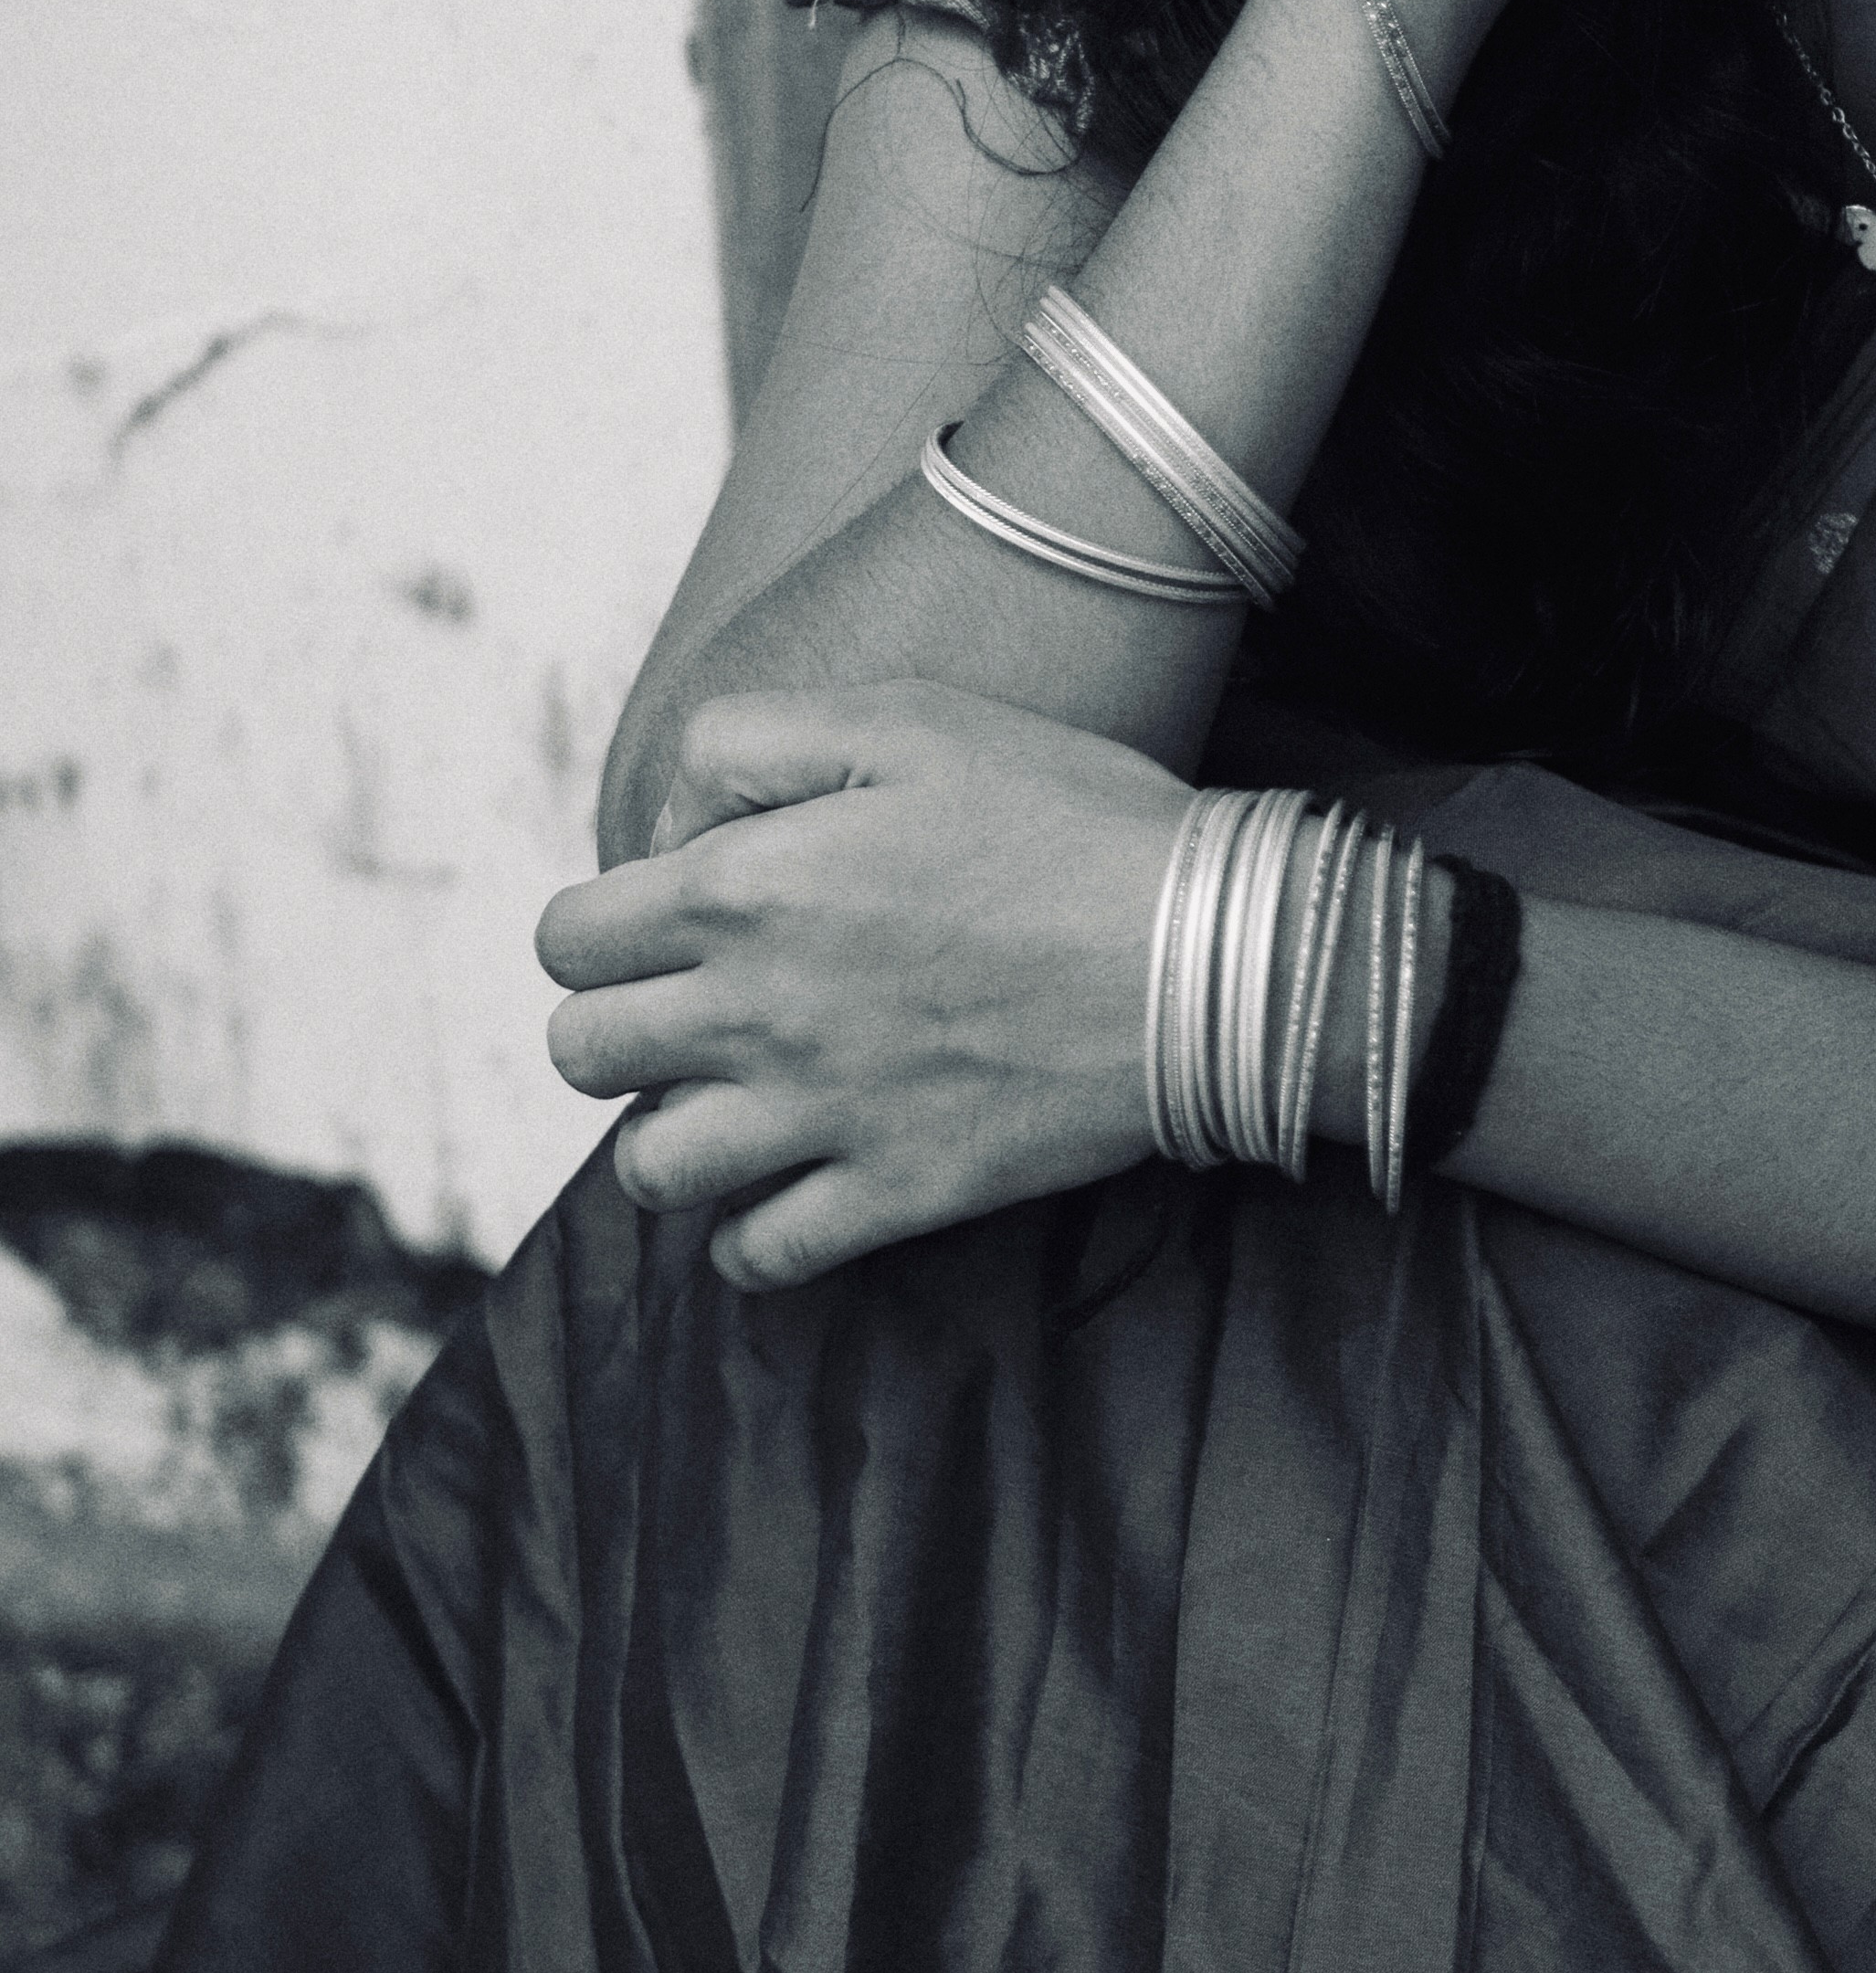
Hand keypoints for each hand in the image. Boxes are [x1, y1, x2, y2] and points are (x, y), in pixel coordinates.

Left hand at [535, 683, 1183, 1288]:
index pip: (569, 938)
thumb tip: (671, 830)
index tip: (678, 913)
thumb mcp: (907, 716)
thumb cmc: (1069, 816)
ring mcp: (821, 1116)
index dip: (604, 924)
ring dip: (669, 1134)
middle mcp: (756, 1014)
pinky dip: (750, 1236)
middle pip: (582, 1052)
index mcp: (744, 889)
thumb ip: (752, 743)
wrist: (1209, 952)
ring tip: (732, 1099)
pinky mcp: (895, 1193)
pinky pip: (760, 1255)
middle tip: (697, 1004)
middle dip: (618, 1024)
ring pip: (649, 1169)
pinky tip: (787, 1188)